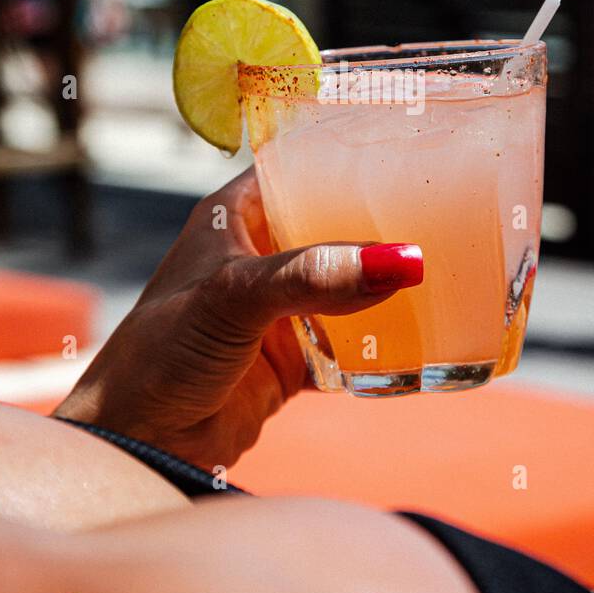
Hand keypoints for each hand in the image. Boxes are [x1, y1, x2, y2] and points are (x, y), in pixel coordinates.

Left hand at [53, 169, 421, 471]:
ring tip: (455, 268)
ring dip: (390, 283)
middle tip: (457, 213)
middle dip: (389, 221)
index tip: (417, 147)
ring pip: (350, 282)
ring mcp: (280, 308)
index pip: (303, 163)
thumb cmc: (159, 355)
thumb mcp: (234, 298)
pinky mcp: (293, 359)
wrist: (136, 446)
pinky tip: (426, 337)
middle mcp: (262, 253)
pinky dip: (385, 343)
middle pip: (339, 222)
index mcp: (237, 214)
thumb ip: (314, 276)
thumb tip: (405, 260)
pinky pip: (353, 341)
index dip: (353, 153)